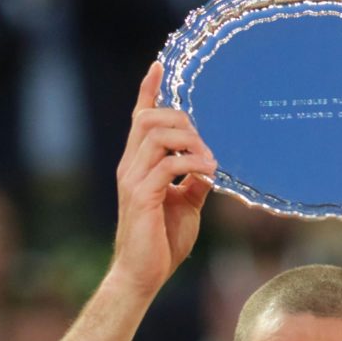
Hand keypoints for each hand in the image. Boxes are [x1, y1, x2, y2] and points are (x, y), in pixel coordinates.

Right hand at [110, 62, 217, 295]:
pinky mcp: (141, 197)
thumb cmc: (161, 242)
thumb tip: (209, 164)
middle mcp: (130, 166)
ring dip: (189, 141)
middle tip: (207, 144)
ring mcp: (133, 180)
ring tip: (210, 160)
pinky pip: (166, 166)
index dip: (148, 90)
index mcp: (138, 165)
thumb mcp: (186, 205)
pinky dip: (190, 163)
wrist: (142, 275)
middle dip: (182, 119)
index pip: (139, 118)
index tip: (158, 65)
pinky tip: (208, 173)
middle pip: (149, 119)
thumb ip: (194, 181)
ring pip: (156, 136)